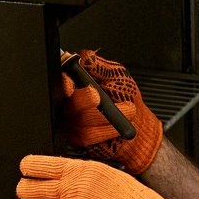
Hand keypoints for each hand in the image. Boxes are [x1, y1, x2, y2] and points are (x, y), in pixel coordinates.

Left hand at [15, 155, 188, 198]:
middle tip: (28, 190)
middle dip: (25, 189)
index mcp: (79, 170)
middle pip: (26, 189)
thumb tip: (64, 176)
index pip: (37, 165)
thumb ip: (81, 174)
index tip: (26, 169)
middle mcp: (69, 190)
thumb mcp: (107, 175)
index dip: (27, 167)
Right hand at [60, 50, 162, 174]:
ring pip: (80, 122)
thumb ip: (100, 66)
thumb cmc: (125, 96)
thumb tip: (85, 57)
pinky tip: (117, 127)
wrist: (137, 123)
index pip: (61, 82)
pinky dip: (106, 131)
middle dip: (84, 99)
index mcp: (76, 84)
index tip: (71, 85)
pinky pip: (87, 137)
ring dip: (106, 118)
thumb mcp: (117, 75)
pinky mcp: (78, 140)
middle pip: (68, 103)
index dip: (64, 83)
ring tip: (127, 111)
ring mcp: (72, 123)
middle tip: (98, 96)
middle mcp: (70, 104)